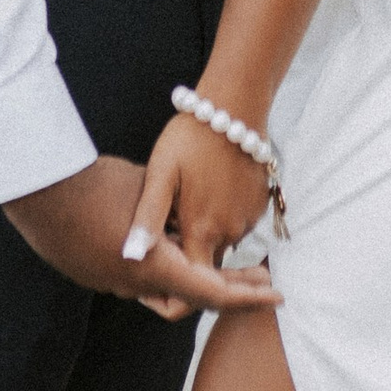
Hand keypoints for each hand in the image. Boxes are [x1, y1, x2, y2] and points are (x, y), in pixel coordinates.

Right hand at [4, 154, 279, 316]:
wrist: (36, 188)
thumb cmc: (96, 182)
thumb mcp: (151, 192)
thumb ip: (176, 217)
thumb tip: (197, 226)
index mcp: (153, 267)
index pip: (212, 294)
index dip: (247, 297)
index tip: (276, 295)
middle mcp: (132, 284)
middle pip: (191, 298)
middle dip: (228, 287)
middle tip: (260, 277)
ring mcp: (108, 283)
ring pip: (160, 289)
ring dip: (191, 276)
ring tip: (219, 255)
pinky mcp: (89, 274)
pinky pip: (133, 278)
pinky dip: (159, 267)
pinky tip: (165, 242)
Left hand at [137, 109, 272, 279]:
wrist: (234, 107)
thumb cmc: (189, 138)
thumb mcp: (160, 175)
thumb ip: (148, 219)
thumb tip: (130, 257)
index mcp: (201, 229)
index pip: (193, 282)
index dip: (176, 282)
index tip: (159, 270)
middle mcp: (230, 231)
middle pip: (206, 260)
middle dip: (187, 252)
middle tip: (169, 222)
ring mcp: (248, 218)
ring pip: (222, 240)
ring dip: (206, 231)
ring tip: (188, 202)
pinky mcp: (260, 204)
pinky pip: (238, 222)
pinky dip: (223, 215)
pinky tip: (209, 190)